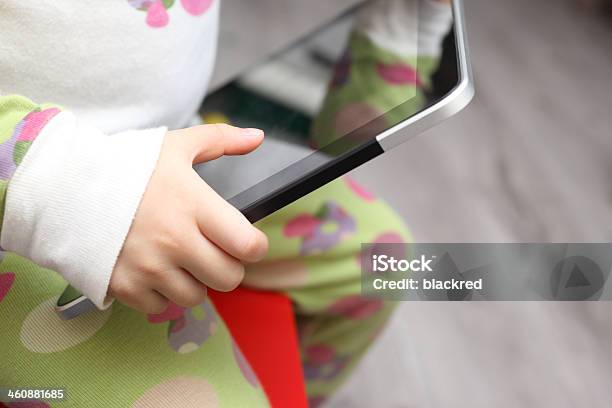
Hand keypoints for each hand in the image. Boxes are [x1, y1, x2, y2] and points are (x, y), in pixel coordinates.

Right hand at [108, 124, 268, 313]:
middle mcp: (174, 241)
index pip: (248, 245)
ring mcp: (148, 267)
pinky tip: (153, 269)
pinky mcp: (124, 286)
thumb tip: (257, 136)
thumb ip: (221, 139)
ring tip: (179, 258)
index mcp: (193, 205)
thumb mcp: (175, 146)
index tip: (247, 241)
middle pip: (229, 278)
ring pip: (196, 296)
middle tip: (214, 251)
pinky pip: (161, 307)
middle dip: (228, 266)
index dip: (255, 246)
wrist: (63, 187)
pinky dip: (162, 293)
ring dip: (195, 281)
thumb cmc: (124, 166)